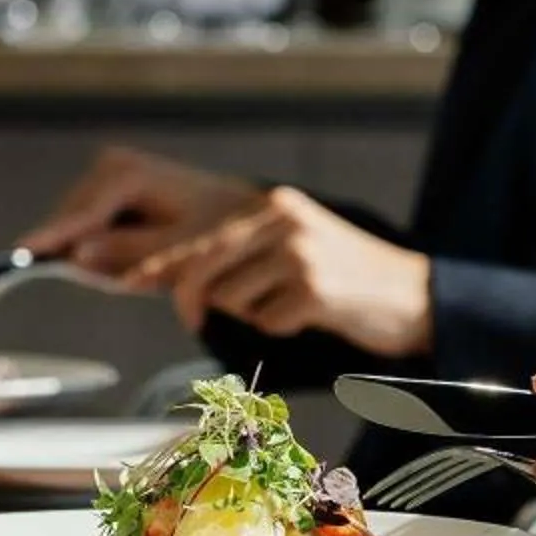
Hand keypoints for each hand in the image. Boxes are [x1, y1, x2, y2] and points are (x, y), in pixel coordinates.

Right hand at [19, 146, 261, 273]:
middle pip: (73, 222)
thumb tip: (76, 257)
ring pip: (77, 227)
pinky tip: (136, 255)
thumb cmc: (212, 236)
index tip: (19, 254)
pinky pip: (88, 226)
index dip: (52, 238)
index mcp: (129, 175)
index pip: (80, 215)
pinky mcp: (104, 187)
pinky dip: (103, 248)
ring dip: (97, 255)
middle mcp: (111, 165)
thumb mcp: (177, 254)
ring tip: (144, 266)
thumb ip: (127, 256)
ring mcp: (105, 172)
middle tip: (131, 280)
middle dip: (87, 257)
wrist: (236, 214)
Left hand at [124, 187, 434, 356]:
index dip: (154, 260)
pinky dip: (280, 329)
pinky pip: (265, 321)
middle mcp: (281, 219)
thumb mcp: (289, 250)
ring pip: (230, 299)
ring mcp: (297, 252)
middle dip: (187, 296)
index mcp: (271, 205)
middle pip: (200, 264)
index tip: (120, 277)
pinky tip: (310, 318)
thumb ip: (236, 255)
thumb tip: (166, 278)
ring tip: (290, 307)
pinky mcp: (313, 288)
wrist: (415, 296)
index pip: (197, 233)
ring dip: (251, 315)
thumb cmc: (343, 282)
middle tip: (191, 320)